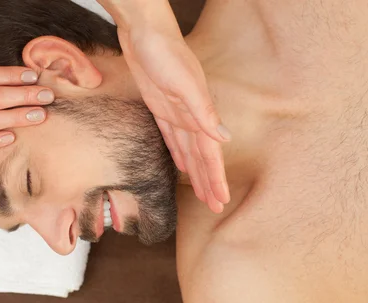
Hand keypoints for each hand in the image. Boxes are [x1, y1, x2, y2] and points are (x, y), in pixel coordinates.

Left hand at [116, 14, 230, 212]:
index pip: (210, 154)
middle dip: (209, 182)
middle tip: (215, 206)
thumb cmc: (165, 53)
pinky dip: (178, 154)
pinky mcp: (161, 108)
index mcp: (200, 113)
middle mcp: (191, 116)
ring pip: (188, 151)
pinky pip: (172, 139)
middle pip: (202, 157)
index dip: (215, 178)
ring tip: (202, 192)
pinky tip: (181, 165)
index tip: (221, 200)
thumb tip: (224, 138)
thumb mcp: (185, 84)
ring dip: (195, 172)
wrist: (144, 32)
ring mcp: (176, 113)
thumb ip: (204, 112)